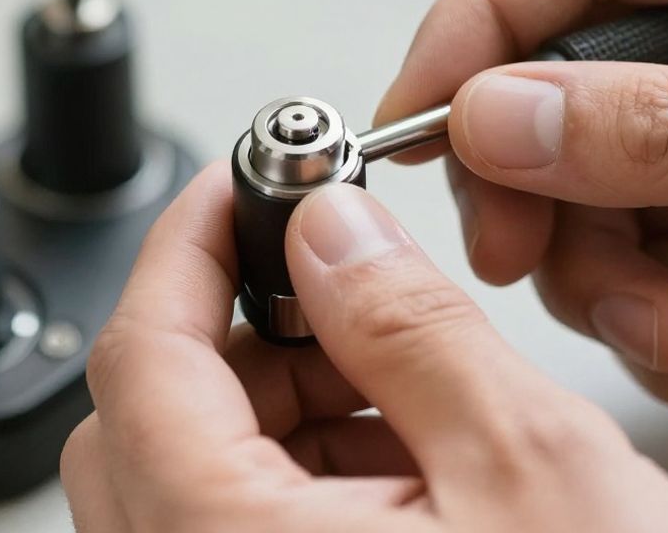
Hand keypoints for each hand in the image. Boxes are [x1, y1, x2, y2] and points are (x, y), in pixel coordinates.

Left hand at [62, 163, 667, 531]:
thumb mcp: (528, 467)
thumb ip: (410, 328)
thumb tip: (333, 231)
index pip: (139, 358)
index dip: (186, 246)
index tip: (237, 187)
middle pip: (145, 420)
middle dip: (241, 332)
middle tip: (338, 291)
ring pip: (184, 481)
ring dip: (273, 407)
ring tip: (396, 392)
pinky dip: (293, 479)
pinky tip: (397, 470)